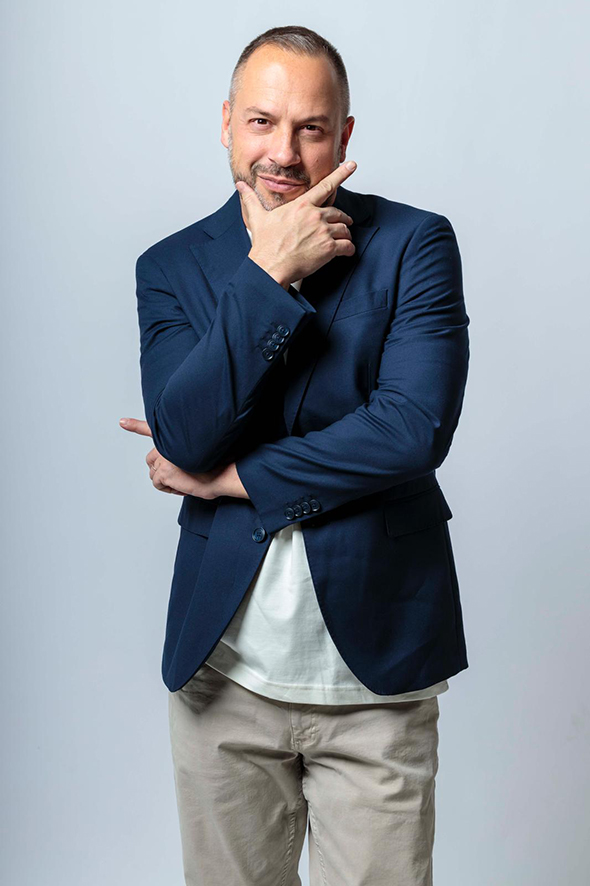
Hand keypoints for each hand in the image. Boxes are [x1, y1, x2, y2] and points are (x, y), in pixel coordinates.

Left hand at [119, 417, 248, 498]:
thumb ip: (186, 452)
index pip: (151, 428)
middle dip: (162, 470)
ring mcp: (164, 456)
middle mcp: (168, 442)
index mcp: (177, 434)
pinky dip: (170, 489)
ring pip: (154, 474)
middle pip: (152, 460)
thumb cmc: (221, 464)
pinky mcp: (163, 471)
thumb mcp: (204, 451)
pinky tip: (185, 485)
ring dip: (168, 481)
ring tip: (187, 480)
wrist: (226, 472)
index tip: (122, 422)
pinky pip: (158, 484)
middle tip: (182, 476)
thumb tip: (182, 466)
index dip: (135, 425)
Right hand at [236, 161, 357, 286]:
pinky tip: (346, 252)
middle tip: (344, 224)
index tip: (352, 166)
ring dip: (345, 235)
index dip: (341, 174)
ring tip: (343, 240)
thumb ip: (251, 199)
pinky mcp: (328, 248)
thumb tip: (241, 186)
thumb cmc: (265, 245)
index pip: (326, 186)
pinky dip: (349, 249)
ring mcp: (323, 232)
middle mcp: (315, 216)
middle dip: (342, 219)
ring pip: (344, 229)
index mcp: (301, 206)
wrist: (270, 266)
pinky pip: (347, 246)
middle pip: (338, 213)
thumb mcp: (257, 217)